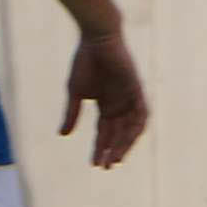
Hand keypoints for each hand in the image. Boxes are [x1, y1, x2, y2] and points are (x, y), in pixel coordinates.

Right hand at [63, 29, 148, 169]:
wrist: (95, 39)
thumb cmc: (84, 62)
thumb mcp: (75, 93)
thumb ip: (72, 114)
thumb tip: (63, 136)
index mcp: (106, 106)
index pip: (105, 133)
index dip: (101, 149)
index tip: (95, 165)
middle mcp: (120, 104)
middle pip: (119, 133)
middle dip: (114, 150)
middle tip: (106, 167)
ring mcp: (129, 97)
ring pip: (132, 126)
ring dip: (126, 143)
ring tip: (116, 158)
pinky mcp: (136, 88)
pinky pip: (142, 111)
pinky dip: (137, 125)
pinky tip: (131, 137)